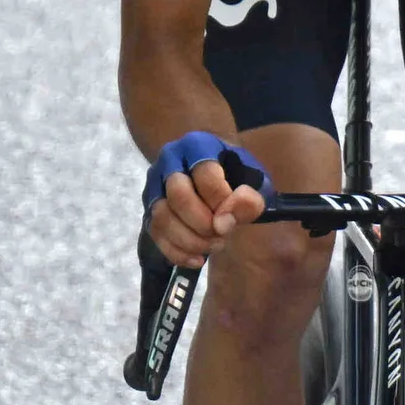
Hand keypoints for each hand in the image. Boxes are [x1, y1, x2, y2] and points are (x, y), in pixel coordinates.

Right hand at [143, 130, 267, 270]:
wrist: (215, 178)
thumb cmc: (237, 177)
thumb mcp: (255, 183)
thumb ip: (250, 199)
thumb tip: (224, 223)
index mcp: (198, 145)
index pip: (205, 174)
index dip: (221, 201)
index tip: (233, 217)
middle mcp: (170, 161)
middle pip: (178, 195)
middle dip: (202, 223)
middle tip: (222, 235)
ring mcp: (155, 186)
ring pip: (162, 217)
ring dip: (190, 240)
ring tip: (214, 246)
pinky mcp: (149, 210)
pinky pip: (155, 234)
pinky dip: (177, 252)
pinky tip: (198, 259)